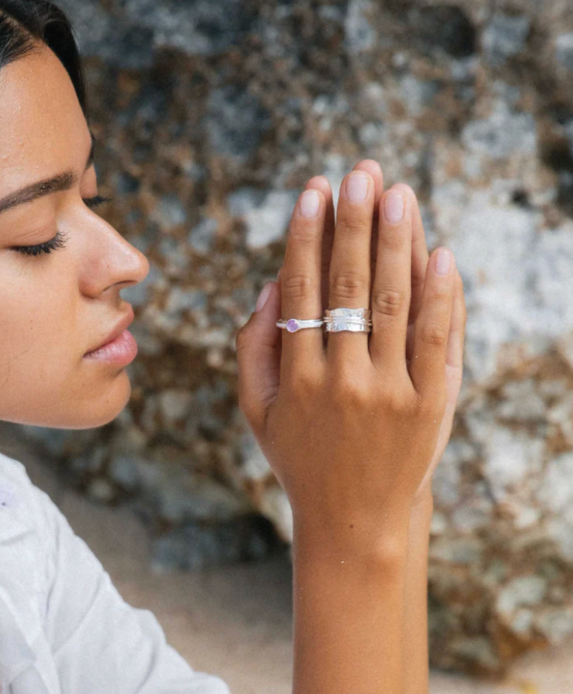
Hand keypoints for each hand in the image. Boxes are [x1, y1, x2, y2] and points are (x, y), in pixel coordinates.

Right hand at [274, 160, 465, 509]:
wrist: (356, 520)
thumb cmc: (301, 458)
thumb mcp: (257, 411)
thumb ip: (252, 348)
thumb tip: (271, 283)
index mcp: (294, 378)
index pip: (301, 290)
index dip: (306, 236)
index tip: (313, 191)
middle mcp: (341, 381)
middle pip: (349, 286)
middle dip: (353, 224)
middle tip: (359, 174)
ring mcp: (391, 393)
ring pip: (395, 303)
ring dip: (397, 243)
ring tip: (398, 194)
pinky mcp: (432, 405)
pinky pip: (438, 340)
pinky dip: (440, 295)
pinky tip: (439, 253)